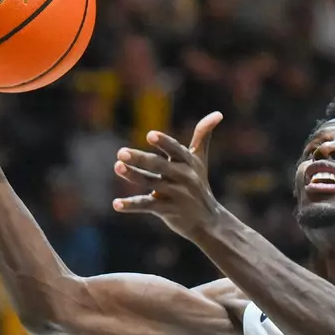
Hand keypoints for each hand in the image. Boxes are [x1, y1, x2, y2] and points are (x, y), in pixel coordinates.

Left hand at [112, 113, 225, 238]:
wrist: (208, 221)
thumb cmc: (199, 185)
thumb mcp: (201, 160)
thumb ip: (203, 136)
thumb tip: (218, 113)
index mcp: (188, 163)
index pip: (175, 150)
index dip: (163, 142)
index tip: (150, 135)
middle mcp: (183, 177)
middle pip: (159, 165)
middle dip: (140, 159)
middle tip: (121, 152)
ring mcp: (176, 195)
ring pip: (150, 183)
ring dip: (133, 175)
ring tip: (117, 167)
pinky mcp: (167, 211)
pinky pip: (147, 206)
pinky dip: (131, 205)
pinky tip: (116, 204)